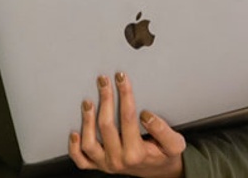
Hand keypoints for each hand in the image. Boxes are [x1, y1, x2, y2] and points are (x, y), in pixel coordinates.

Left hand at [69, 72, 184, 177]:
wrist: (160, 173)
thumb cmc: (164, 156)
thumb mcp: (174, 144)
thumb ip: (163, 130)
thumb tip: (146, 115)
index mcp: (137, 153)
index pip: (128, 118)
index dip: (125, 95)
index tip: (122, 79)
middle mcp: (119, 159)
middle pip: (106, 126)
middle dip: (105, 99)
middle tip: (104, 82)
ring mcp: (106, 164)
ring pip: (89, 143)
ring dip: (87, 121)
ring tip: (88, 102)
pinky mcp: (98, 166)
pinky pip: (81, 160)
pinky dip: (74, 148)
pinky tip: (74, 132)